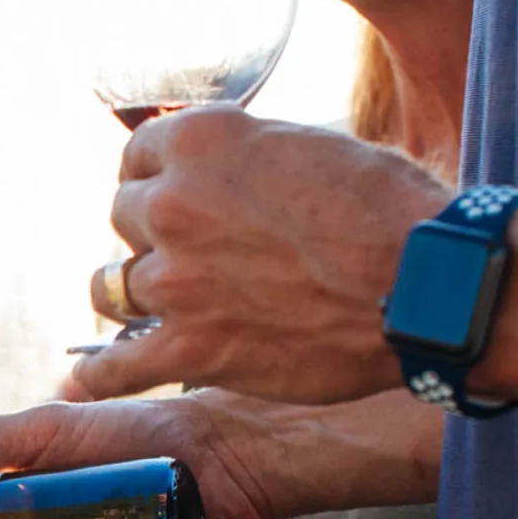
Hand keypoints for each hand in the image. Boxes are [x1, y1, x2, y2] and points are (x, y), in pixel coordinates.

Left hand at [74, 108, 447, 402]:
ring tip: (156, 305)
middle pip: (123, 218)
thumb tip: (223, 174)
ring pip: (109, 287)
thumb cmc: (391, 209)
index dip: (156, 178)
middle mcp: (175, 203)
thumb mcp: (311, 147)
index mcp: (204, 141)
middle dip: (151, 235)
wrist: (427, 284)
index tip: (167, 196)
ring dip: (130, 295)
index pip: (137, 155)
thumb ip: (248, 160)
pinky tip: (90, 377)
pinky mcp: (190, 348)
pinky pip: (114, 367)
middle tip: (188, 254)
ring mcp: (175, 280)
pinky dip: (99, 375)